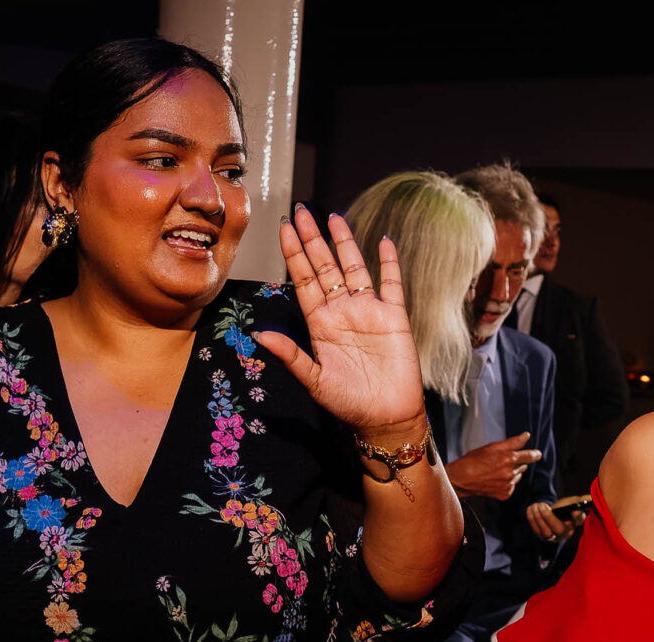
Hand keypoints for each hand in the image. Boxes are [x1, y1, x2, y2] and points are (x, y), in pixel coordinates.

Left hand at [255, 205, 425, 437]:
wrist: (385, 417)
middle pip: (325, 267)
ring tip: (334, 216)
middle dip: (313, 239)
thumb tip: (259, 336)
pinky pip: (392, 284)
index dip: (294, 254)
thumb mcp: (314, 380)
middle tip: (301, 211)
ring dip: (345, 243)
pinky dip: (389, 263)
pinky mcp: (394, 318)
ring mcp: (369, 311)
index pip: (303, 280)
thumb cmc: (348, 402)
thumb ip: (290, 355)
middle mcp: (342, 311)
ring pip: (355, 268)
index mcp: (320, 323)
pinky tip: (385, 241)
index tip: (284, 229)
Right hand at [445, 432, 541, 500]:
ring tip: (496, 471)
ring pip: (517, 476)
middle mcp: (510, 472)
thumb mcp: (492, 447)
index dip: (535, 454)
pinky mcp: (505, 494)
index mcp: (508, 458)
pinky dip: (506, 483)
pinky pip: (511, 487)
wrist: (461, 479)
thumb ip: (512, 442)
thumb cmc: (473, 461)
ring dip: (512, 473)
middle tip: (504, 461)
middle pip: (523, 466)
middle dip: (518, 463)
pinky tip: (495, 480)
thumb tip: (526, 436)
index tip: (537, 454)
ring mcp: (508, 484)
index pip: (530, 455)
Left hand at [526, 495, 587, 541]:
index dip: (577, 517)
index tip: (575, 512)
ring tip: (536, 506)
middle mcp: (566, 532)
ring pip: (546, 533)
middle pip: (559, 530)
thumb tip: (585, 501)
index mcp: (576, 522)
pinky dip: (532, 519)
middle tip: (542, 506)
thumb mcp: (573, 501)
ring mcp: (554, 537)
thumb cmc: (565, 506)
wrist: (554, 512)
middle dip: (548, 517)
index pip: (579, 521)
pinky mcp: (543, 537)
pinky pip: (536, 531)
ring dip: (538, 518)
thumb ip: (580, 500)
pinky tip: (530, 509)